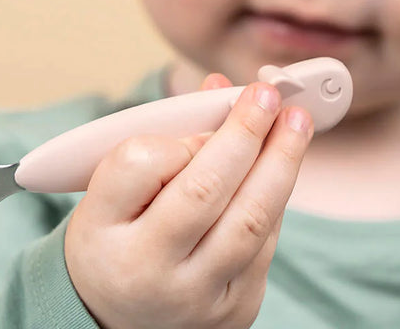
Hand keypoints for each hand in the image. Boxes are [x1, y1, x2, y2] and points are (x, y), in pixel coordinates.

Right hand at [64, 74, 312, 328]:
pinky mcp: (238, 310)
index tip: (203, 108)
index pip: (142, 167)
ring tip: (296, 121)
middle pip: (207, 191)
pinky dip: (275, 196)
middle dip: (245, 133)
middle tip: (268, 95)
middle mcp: (151, 273)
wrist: (120, 324)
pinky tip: (280, 165)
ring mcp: (199, 298)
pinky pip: (265, 242)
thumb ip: (154, 143)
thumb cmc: (113, 242)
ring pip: (251, 220)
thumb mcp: (103, 194)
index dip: (180, 134)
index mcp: (105, 234)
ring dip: (281, 161)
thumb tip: (215, 92)